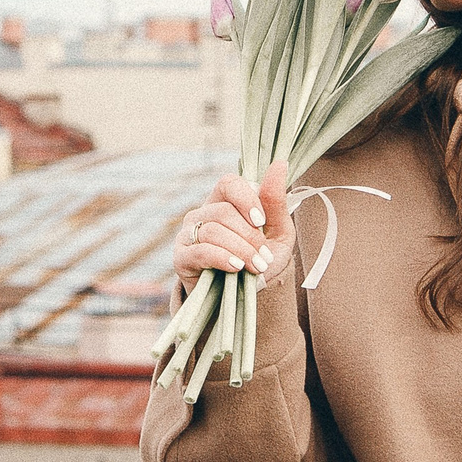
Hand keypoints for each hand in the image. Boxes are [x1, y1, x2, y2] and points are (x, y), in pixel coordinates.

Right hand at [172, 160, 294, 294]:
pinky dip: (222, 258)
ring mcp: (189, 234)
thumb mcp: (277, 233)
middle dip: (250, 237)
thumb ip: (275, 201)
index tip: (261, 222)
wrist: (244, 298)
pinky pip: (200, 250)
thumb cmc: (261, 261)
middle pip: (224, 212)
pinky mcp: (181, 256)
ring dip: (241, 250)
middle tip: (265, 257)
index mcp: (225, 201)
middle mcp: (203, 213)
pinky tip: (236, 268)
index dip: (245, 198)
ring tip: (256, 267)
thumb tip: (280, 163)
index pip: (229, 182)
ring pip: (213, 231)